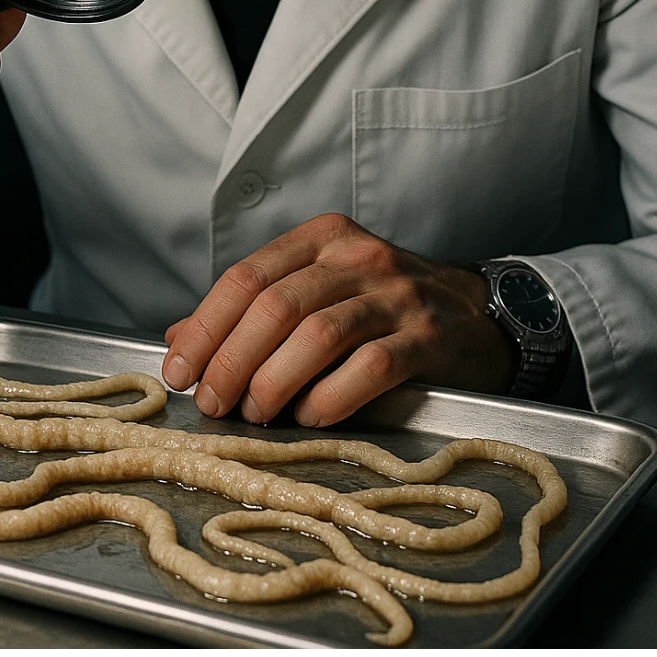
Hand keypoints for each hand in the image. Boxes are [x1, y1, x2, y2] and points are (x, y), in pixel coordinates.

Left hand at [161, 213, 518, 426]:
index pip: (246, 277)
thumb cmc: (384, 308)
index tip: (179, 371)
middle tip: (212, 403)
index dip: (206, 327)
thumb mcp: (319, 292)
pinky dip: (330, 396)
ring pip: (318, 334)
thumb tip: (178, 341)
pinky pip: (370, 366)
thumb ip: (252, 312)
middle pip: (275, 306)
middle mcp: (358, 257)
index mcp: (321, 240)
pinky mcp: (428, 336)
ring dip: (274, 381)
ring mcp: (396, 294)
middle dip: (231, 360)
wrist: (479, 316)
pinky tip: (310, 417)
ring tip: (255, 413)